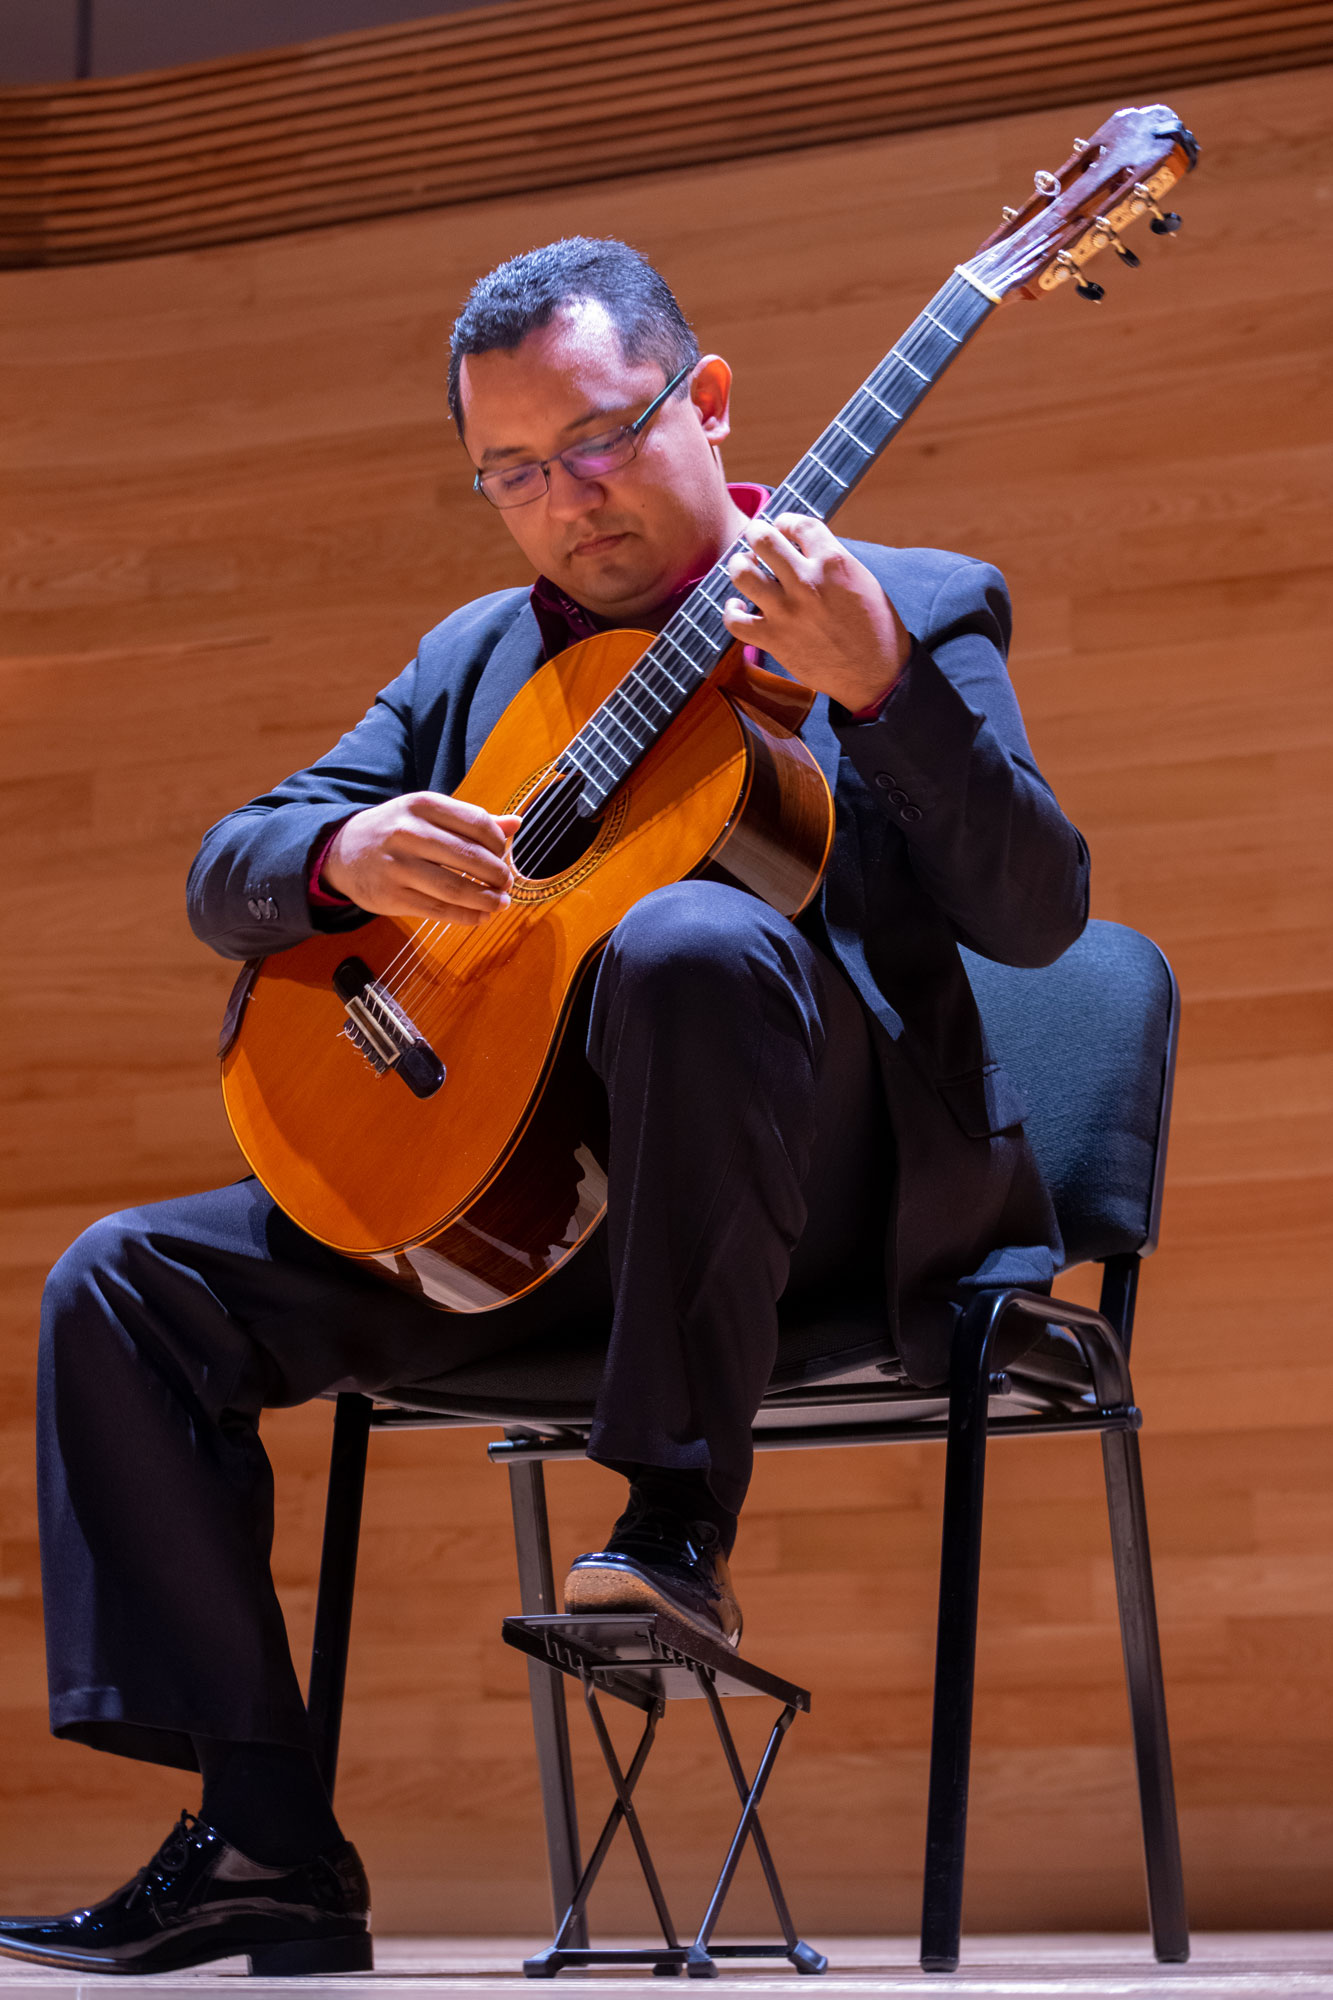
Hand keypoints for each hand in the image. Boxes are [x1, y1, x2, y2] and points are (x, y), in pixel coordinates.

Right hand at [321, 792, 520, 923]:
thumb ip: (470, 821)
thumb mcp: (427, 815)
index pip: (477, 823)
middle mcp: (408, 832)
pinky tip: (480, 916)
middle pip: (470, 857)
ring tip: (500, 903)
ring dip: (486, 899)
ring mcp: (398, 865)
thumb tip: (516, 823)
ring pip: (456, 887)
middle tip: (507, 884)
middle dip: (498, 875)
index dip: (499, 844)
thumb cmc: (395, 830)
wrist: (342, 851)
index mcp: (422, 805)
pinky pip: (438, 910)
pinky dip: (466, 916)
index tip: (504, 856)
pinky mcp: (391, 896)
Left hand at [723, 514, 910, 711]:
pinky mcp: (774, 639)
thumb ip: (831, 561)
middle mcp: (806, 582)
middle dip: (756, 533)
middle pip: (763, 539)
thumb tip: (803, 549)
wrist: (876, 672)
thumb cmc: (874, 626)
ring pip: (742, 573)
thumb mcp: (861, 579)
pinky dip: (731, 612)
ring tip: (745, 568)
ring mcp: (786, 611)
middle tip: (755, 539)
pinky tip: (738, 609)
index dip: (787, 521)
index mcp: (833, 562)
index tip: (783, 527)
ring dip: (739, 565)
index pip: (799, 524)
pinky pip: (735, 621)